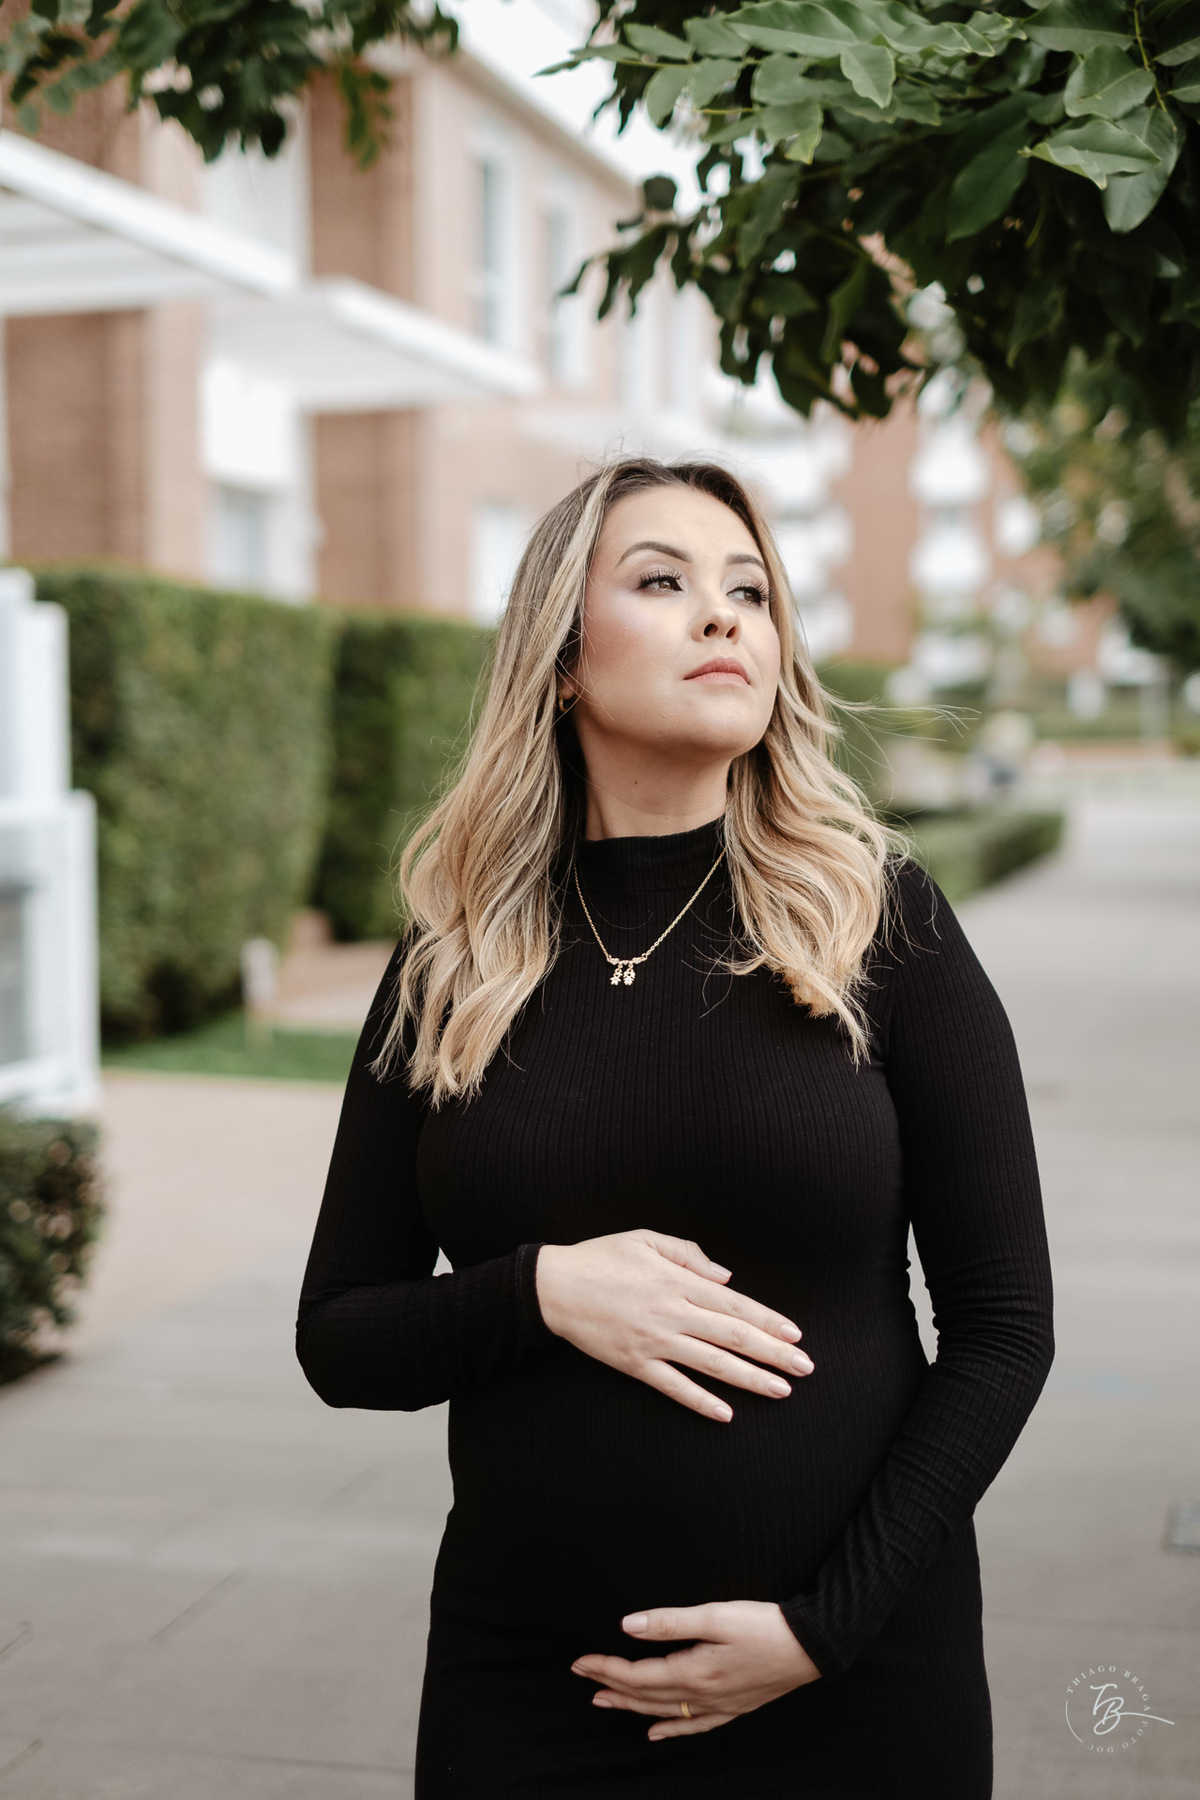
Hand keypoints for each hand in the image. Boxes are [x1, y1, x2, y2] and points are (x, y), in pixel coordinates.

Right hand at [534, 1229, 813, 1421]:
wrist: (554, 1287)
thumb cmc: (601, 1257)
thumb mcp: (645, 1238)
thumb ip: (688, 1254)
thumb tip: (725, 1277)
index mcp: (678, 1281)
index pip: (736, 1305)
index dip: (769, 1321)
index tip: (796, 1335)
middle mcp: (672, 1313)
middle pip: (733, 1337)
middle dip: (774, 1353)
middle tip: (805, 1368)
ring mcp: (654, 1342)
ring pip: (712, 1364)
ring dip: (750, 1378)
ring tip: (781, 1390)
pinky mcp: (635, 1364)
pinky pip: (674, 1387)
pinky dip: (701, 1402)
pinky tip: (726, 1414)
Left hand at [571, 1600, 821, 1739]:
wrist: (812, 1646)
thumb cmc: (764, 1625)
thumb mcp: (715, 1614)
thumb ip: (670, 1622)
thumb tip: (628, 1625)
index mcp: (694, 1672)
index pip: (638, 1675)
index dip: (606, 1668)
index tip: (580, 1662)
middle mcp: (703, 1696)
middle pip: (646, 1695)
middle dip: (611, 1686)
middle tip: (582, 1676)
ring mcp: (719, 1705)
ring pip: (665, 1712)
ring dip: (632, 1707)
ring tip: (604, 1702)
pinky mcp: (735, 1706)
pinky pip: (695, 1725)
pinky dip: (671, 1729)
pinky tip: (656, 1732)